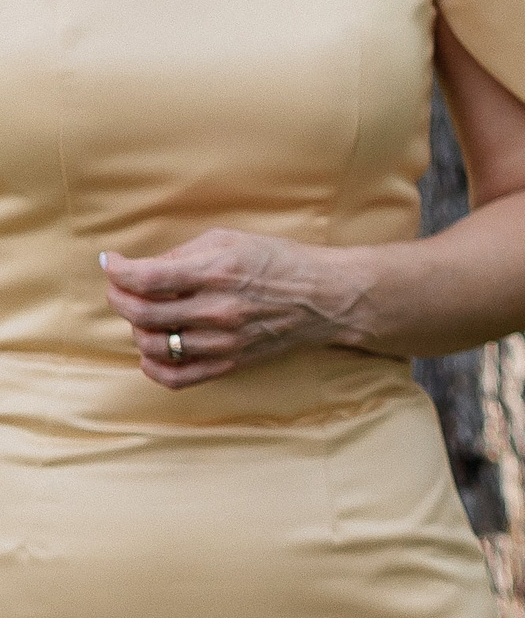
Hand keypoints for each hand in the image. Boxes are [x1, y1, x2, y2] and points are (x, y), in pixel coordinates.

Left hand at [102, 234, 371, 388]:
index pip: (147, 278)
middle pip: (142, 313)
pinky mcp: (229, 362)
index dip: (118, 271)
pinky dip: (153, 367)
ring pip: (153, 345)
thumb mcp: (230, 239)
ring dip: (136, 329)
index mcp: (216, 271)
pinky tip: (151, 351)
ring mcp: (222, 340)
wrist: (322, 296)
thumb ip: (184, 254)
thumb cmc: (278, 260)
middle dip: (119, 298)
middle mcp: (217, 309)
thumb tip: (143, 269)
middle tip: (120, 288)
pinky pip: (177, 377)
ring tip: (143, 315)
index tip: (110, 262)